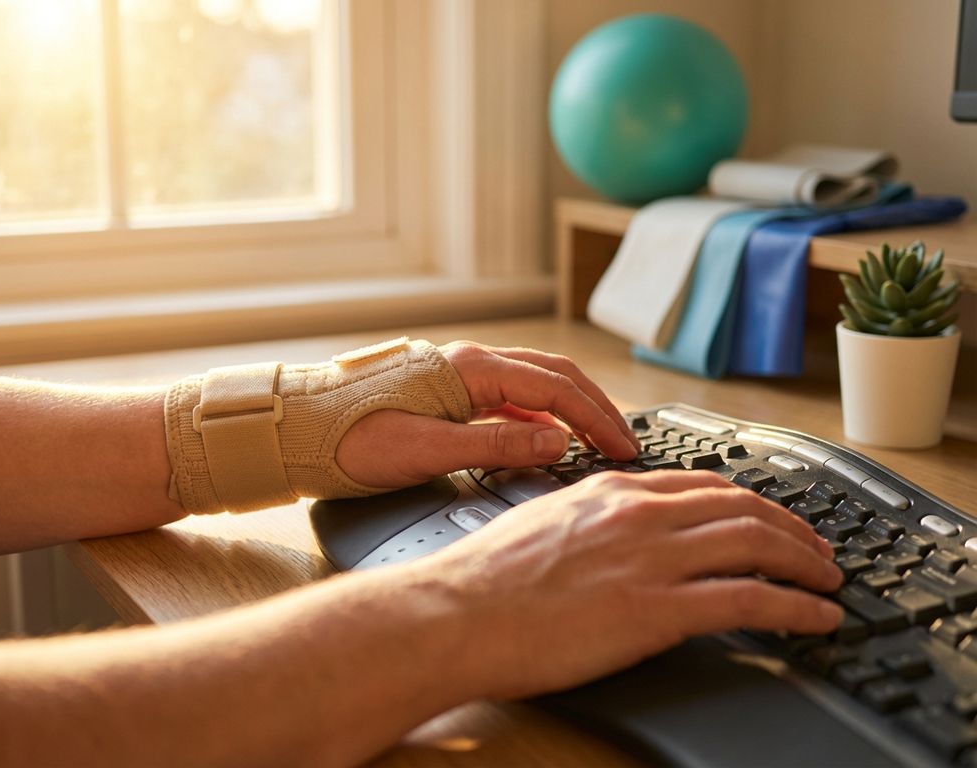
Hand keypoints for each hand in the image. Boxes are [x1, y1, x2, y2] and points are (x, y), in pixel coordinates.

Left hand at [336, 341, 638, 488]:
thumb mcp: (426, 451)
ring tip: (596, 441)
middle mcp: (469, 364)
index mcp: (470, 370)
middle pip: (553, 376)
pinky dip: (538, 418)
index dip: (596, 419)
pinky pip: (508, 398)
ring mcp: (459, 376)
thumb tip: (557, 444)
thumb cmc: (348, 439)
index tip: (622, 449)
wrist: (296, 430)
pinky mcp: (447, 393)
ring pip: (533, 384)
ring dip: (570, 409)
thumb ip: (495, 447)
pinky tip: (546, 442)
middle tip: (623, 443)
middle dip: (594, 407)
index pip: (555, 389)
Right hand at [410, 470, 842, 699]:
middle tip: (816, 548)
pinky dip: (795, 606)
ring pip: (757, 543)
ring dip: (805, 562)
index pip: (702, 484)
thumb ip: (591, 519)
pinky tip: (816, 616)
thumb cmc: (486, 577)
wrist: (458, 612)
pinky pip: (750, 600)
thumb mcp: (544, 523)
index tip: (769, 518)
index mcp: (612, 492)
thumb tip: (614, 532)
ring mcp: (652, 558)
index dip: (749, 501)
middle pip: (742, 506)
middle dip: (791, 527)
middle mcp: (640, 515)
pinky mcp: (657, 609)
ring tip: (828, 580)